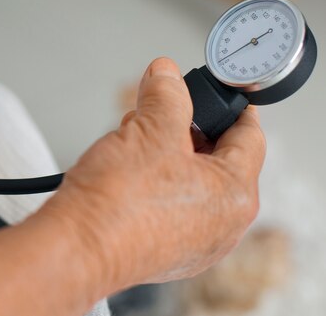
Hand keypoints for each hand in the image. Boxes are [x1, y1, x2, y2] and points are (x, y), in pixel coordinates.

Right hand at [41, 57, 264, 295]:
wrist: (75, 249)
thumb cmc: (118, 204)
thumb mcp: (149, 129)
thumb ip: (166, 94)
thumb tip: (167, 75)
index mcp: (235, 195)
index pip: (250, 136)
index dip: (230, 105)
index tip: (218, 91)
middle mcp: (220, 225)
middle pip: (214, 158)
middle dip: (182, 128)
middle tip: (155, 113)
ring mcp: (191, 242)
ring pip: (186, 181)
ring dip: (162, 154)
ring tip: (130, 144)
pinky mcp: (161, 250)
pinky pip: (166, 204)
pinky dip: (151, 183)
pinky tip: (124, 173)